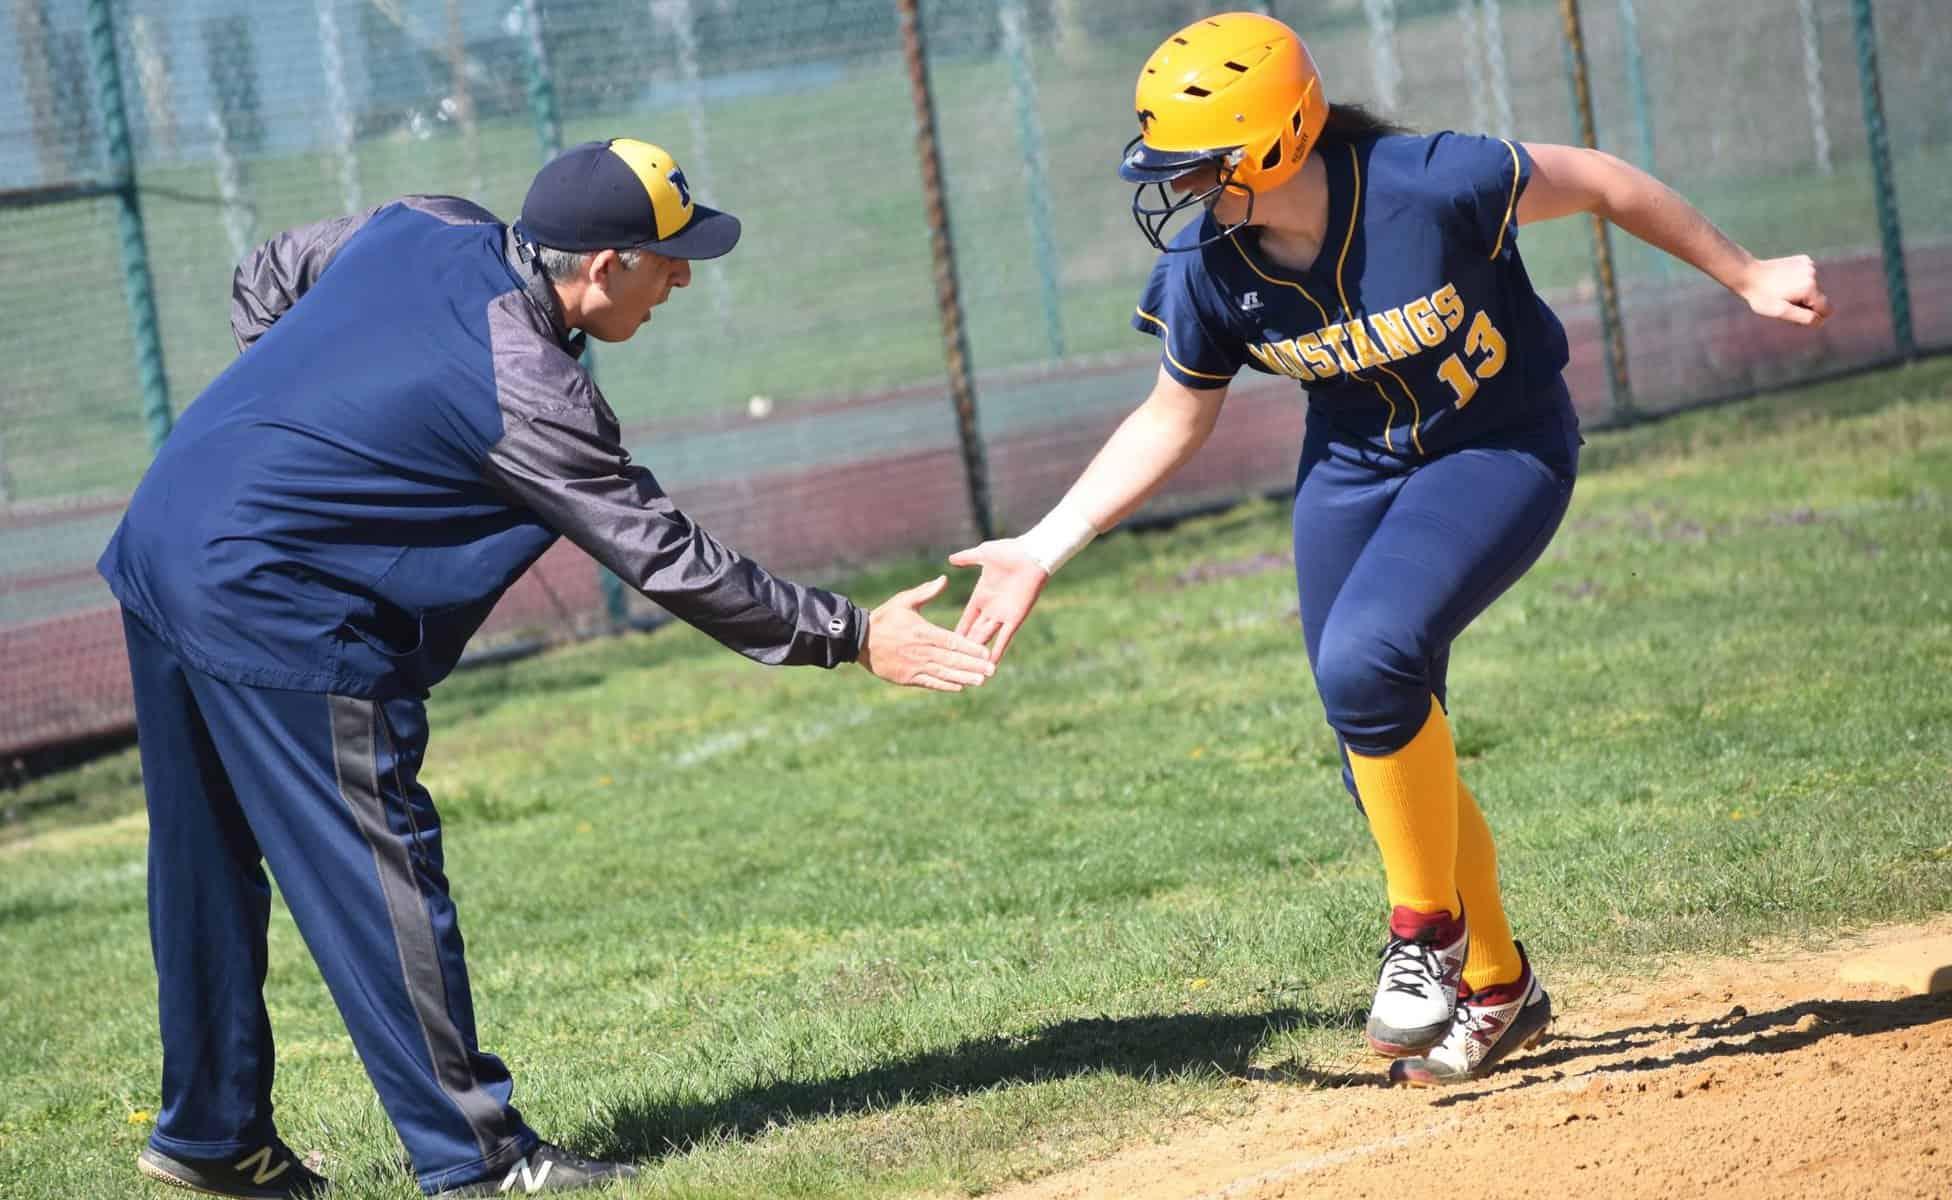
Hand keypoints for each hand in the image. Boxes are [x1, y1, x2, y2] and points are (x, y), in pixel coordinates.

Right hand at [857, 575, 996, 691]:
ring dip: (964, 677)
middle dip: (973, 665)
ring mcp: (914, 666)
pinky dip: (945, 685)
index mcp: (922, 632)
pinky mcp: (907, 678)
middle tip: (992, 670)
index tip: (986, 652)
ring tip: (981, 681)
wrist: (859, 640)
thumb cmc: (884, 618)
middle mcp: (921, 651)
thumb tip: (944, 579)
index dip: (970, 648)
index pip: (952, 641)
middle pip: (952, 659)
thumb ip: (926, 592)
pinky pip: (930, 683)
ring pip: (944, 673)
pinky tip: (960, 687)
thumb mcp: (903, 601)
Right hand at [946, 538, 1049, 662]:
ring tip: (968, 668)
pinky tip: (991, 665)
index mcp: (981, 595)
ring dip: (978, 653)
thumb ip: (967, 558)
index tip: (944, 644)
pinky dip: (998, 651)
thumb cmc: (1010, 551)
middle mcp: (991, 608)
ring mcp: (1003, 615)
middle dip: (964, 647)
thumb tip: (951, 559)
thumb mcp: (983, 554)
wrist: (1032, 553)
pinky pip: (1005, 638)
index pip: (966, 618)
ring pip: (986, 638)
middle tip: (950, 662)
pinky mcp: (1015, 618)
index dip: (957, 630)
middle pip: (974, 632)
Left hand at [1737, 255, 1831, 327]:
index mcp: (1810, 288)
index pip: (1827, 310)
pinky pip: (1809, 277)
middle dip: (1806, 304)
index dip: (1812, 316)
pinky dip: (1800, 281)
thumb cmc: (1762, 297)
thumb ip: (1803, 318)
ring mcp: (1810, 265)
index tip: (1794, 313)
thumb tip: (1821, 320)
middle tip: (1784, 302)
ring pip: (1814, 288)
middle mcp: (1814, 274)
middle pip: (1820, 298)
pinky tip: (1784, 281)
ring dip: (1803, 293)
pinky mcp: (1804, 260)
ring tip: (1782, 291)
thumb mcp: (1780, 312)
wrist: (1748, 274)